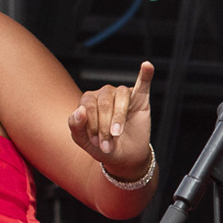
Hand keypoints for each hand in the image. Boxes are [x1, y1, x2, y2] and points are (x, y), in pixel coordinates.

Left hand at [68, 61, 154, 177]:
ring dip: (119, 117)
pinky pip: (142, 83)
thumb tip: (79, 110)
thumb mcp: (83, 141)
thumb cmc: (101, 146)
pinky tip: (147, 66)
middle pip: (104, 103)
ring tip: (118, 134)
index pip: (88, 106)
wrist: (124, 157)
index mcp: (88, 101)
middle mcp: (104, 93)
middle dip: (104, 127)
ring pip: (121, 96)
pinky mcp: (140, 98)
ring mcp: (122, 95)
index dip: (91, 125)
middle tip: (107, 145)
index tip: (96, 143)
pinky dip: (145, 75)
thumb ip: (75, 126)